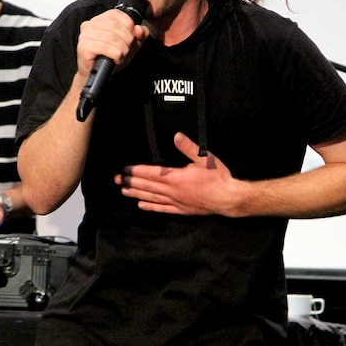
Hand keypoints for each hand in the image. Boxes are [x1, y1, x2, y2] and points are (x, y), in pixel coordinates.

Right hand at [77, 7, 148, 77]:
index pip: (116, 14)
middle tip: (128, 49)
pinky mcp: (84, 46)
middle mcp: (90, 25)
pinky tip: (117, 59)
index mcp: (99, 20)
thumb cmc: (110, 58)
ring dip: (122, 48)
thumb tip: (140, 29)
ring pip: (111, 37)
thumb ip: (138, 35)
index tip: (133, 36)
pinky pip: (105, 47)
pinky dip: (115, 54)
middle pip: (115, 26)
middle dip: (127, 39)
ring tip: (123, 56)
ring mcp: (85, 35)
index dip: (128, 24)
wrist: (96, 74)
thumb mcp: (128, 44)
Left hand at [114, 132, 237, 215]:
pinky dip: (150, 207)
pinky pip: (162, 208)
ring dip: (136, 194)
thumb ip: (188, 147)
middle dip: (131, 182)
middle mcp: (172, 191)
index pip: (152, 173)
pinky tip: (141, 205)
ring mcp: (176, 202)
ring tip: (123, 191)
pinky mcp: (181, 210)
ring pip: (151, 198)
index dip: (137, 171)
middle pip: (147, 186)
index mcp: (176, 177)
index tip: (125, 169)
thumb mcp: (204, 158)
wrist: (228, 199)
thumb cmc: (218, 177)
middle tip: (117, 180)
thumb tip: (176, 135)